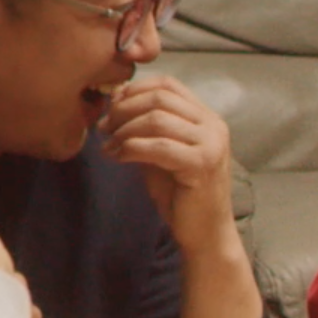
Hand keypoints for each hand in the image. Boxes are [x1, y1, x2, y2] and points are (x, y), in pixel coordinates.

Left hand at [98, 75, 236, 250]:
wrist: (205, 233)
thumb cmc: (181, 194)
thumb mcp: (161, 152)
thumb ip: (146, 128)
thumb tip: (115, 101)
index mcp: (206, 117)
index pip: (168, 84)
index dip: (135, 89)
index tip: (111, 106)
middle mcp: (213, 125)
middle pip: (160, 97)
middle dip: (124, 109)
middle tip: (104, 127)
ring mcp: (211, 144)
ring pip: (157, 119)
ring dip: (124, 130)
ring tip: (109, 145)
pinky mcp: (201, 164)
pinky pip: (158, 146)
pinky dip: (131, 148)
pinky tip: (118, 157)